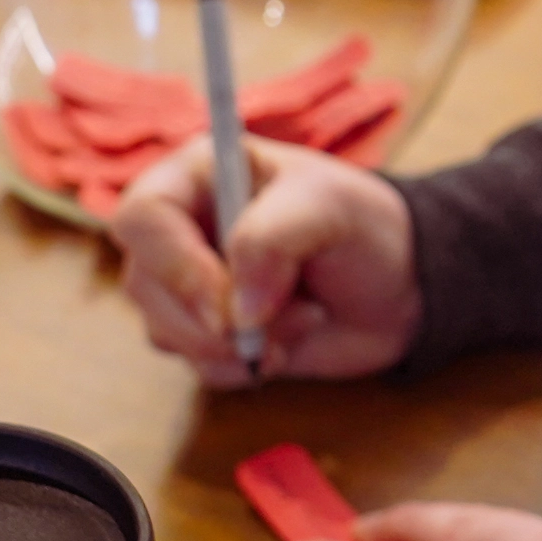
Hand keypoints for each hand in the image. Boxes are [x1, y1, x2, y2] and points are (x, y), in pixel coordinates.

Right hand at [107, 137, 420, 387]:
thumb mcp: (330, 207)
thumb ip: (275, 238)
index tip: (228, 305)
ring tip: (302, 316)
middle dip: (212, 320)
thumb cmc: (363, 225)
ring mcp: (189, 284)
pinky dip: (245, 367)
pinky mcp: (208, 332)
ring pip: (165, 332)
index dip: (176, 267)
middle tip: (278, 321)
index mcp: (199, 173)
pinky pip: (198, 365)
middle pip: (145, 284)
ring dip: (238, 344)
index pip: (143, 217)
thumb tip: (237, 307)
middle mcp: (182, 227)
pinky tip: (288, 343)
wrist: (398, 284)